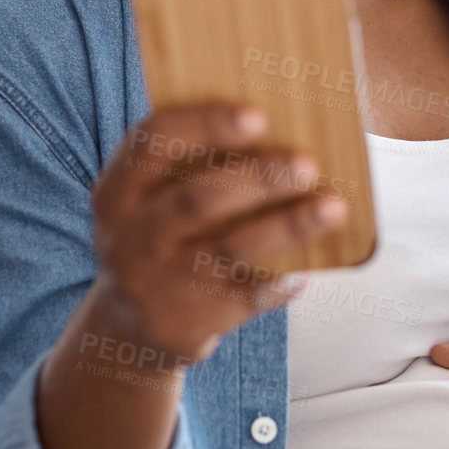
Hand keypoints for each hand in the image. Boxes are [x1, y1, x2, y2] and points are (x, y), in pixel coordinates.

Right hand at [89, 103, 347, 361]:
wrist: (127, 332)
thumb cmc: (158, 243)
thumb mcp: (146, 205)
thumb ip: (184, 170)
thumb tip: (276, 130)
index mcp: (116, 192)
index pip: (153, 143)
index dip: (205, 126)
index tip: (258, 116)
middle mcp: (126, 237)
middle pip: (196, 199)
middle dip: (257, 179)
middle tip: (308, 165)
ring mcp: (152, 286)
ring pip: (228, 249)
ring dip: (286, 226)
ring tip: (332, 207)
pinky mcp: (179, 326)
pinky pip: (241, 299)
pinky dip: (277, 283)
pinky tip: (305, 269)